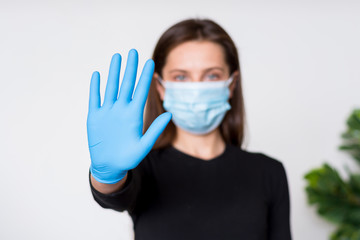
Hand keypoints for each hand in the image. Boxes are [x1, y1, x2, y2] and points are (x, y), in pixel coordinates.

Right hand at [87, 49, 170, 183]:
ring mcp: (107, 112)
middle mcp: (121, 110)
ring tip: (117, 57)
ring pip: (111, 87)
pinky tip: (97, 74)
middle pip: (126, 84)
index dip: (145, 77)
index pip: (141, 91)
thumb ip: (155, 129)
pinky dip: (95, 87)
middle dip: (130, 68)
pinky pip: (95, 98)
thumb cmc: (128, 158)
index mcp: (134, 115)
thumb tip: (171, 114)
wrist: (109, 166)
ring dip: (113, 72)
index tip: (150, 62)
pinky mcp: (94, 117)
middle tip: (134, 51)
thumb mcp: (144, 145)